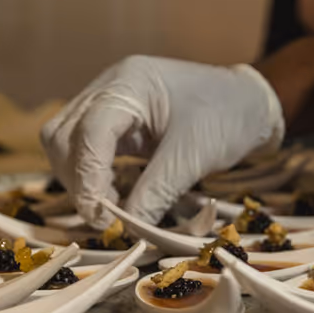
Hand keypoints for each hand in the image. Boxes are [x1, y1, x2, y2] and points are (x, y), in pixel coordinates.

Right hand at [41, 56, 283, 226]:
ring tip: (112, 210)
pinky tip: (115, 197)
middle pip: (63, 137)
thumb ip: (156, 192)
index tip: (101, 217)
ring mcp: (110, 103)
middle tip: (106, 219)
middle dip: (78, 182)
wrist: (251, 104)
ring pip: (66, 145)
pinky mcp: (118, 124)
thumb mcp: (194, 157)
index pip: (89, 132)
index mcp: (129, 83)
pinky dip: (93, 177)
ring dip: (81, 181)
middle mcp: (110, 88)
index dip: (88, 179)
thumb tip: (127, 230)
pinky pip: (87, 150)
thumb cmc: (229, 117)